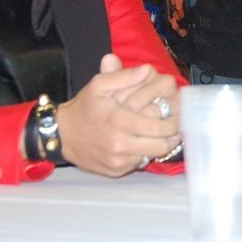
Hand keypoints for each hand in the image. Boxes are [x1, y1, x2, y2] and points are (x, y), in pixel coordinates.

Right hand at [55, 54, 182, 176]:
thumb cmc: (84, 108)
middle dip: (172, 137)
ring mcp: (117, 161)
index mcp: (118, 121)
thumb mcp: (99, 85)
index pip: (158, 127)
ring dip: (160, 146)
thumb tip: (147, 70)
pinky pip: (138, 164)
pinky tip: (143, 143)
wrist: (61, 135)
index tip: (180, 117)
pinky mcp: (115, 171)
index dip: (173, 123)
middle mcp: (119, 144)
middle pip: (160, 146)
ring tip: (163, 135)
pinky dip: (144, 154)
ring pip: (151, 156)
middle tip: (177, 128)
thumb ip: (124, 76)